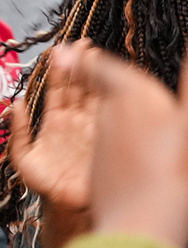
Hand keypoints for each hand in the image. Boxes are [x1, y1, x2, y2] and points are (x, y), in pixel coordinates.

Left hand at [9, 42, 96, 213]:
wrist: (72, 204)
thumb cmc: (48, 183)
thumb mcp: (24, 158)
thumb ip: (20, 131)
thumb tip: (15, 103)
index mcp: (58, 121)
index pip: (61, 87)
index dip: (61, 67)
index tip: (63, 48)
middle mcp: (79, 119)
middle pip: (81, 84)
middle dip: (82, 62)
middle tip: (84, 43)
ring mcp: (97, 123)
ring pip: (97, 92)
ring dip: (97, 73)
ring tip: (97, 54)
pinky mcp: (111, 132)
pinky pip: (111, 110)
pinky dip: (111, 95)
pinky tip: (112, 81)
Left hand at [87, 16, 187, 247]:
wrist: (146, 226)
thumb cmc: (178, 166)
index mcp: (130, 94)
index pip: (101, 67)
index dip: (89, 58)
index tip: (74, 49)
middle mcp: (108, 117)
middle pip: (113, 97)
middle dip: (124, 93)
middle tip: (138, 91)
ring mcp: (101, 147)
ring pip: (116, 128)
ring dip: (132, 127)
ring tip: (160, 136)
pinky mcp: (100, 175)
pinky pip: (117, 155)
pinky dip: (130, 154)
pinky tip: (154, 166)